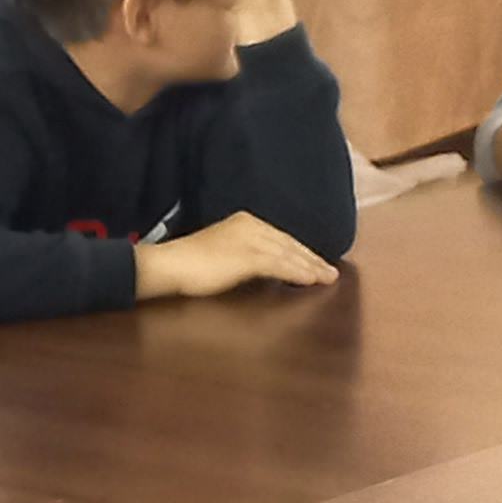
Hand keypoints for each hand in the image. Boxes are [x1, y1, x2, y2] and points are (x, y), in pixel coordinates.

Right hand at [138, 210, 340, 299]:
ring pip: (289, 253)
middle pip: (289, 243)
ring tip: (327, 277)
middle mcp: (251, 225)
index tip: (317, 261)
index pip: (281, 237)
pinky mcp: (247, 256)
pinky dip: (297, 273)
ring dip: (310, 267)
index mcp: (246, 221)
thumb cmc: (190, 263)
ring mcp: (249, 240)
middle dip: (312, 258)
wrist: (170, 264)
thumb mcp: (223, 253)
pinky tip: (310, 281)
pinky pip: (280, 265)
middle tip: (330, 271)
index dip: (301, 250)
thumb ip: (244, 255)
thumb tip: (264, 268)